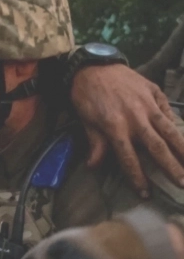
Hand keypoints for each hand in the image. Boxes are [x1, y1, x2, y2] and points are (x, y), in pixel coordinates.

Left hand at [71, 64, 183, 197]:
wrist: (92, 65)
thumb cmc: (86, 96)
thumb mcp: (85, 120)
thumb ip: (96, 143)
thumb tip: (94, 166)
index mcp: (115, 127)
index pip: (129, 158)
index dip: (137, 177)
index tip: (145, 193)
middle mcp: (135, 117)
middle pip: (157, 147)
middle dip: (172, 167)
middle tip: (183, 183)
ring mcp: (147, 104)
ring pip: (169, 130)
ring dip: (183, 148)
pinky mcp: (154, 92)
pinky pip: (168, 110)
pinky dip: (175, 123)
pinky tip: (182, 136)